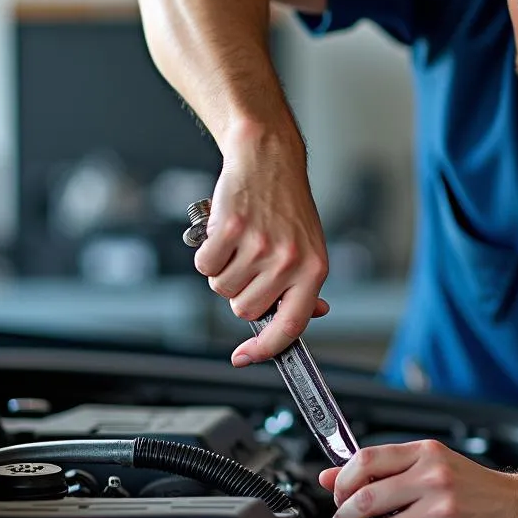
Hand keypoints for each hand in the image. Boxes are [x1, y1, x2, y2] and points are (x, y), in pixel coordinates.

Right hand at [194, 126, 329, 365]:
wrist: (268, 160)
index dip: (265, 349)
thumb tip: (312, 315)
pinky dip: (207, 254)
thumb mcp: (309, 247)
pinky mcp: (230, 230)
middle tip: (248, 262)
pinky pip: (204, 266)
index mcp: (313, 271)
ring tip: (239, 244)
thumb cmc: (286, 206)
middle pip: (244, 309)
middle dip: (240, 291)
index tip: (244, 357)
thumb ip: (305, 285)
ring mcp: (259, 246)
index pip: (290, 326)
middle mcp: (288, 262)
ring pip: (221, 289)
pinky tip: (223, 234)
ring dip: (223, 271)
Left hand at [318, 440, 517, 517]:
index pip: (367, 460)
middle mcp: (434, 478)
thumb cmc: (475, 486)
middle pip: (366, 498)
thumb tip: (330, 476)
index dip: (342, 481)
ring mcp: (442, 510)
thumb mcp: (431, 464)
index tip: (338, 495)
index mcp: (426, 454)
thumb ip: (383, 468)